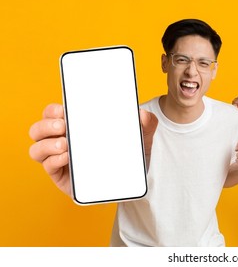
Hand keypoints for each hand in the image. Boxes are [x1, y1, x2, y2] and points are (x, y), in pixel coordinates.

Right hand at [28, 104, 157, 196]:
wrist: (131, 183)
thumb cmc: (128, 156)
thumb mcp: (140, 139)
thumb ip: (146, 124)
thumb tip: (143, 114)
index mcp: (76, 127)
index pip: (53, 113)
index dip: (53, 110)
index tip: (63, 109)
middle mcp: (62, 141)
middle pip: (39, 129)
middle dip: (46, 125)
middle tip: (63, 126)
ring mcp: (60, 159)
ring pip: (37, 148)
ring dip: (47, 144)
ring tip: (65, 144)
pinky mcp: (62, 177)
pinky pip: (47, 167)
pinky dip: (53, 161)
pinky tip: (66, 158)